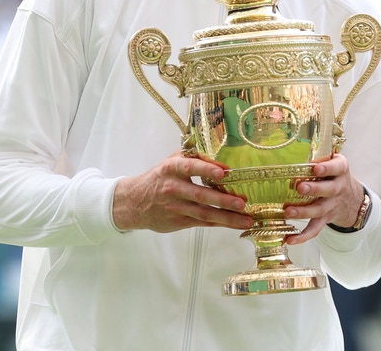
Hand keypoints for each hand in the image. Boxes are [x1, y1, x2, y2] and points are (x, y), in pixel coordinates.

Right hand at [112, 152, 252, 232]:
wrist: (134, 202)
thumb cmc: (159, 178)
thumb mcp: (171, 162)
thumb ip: (193, 157)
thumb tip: (221, 159)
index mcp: (171, 169)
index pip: (190, 167)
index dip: (206, 168)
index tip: (223, 171)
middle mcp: (173, 188)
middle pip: (200, 195)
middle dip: (223, 200)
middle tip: (242, 202)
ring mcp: (176, 207)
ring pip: (204, 213)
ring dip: (226, 217)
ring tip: (245, 218)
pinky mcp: (179, 222)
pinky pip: (202, 222)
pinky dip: (220, 223)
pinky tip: (234, 223)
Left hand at [283, 153, 363, 243]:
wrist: (352, 197)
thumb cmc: (334, 175)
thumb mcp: (334, 161)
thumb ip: (319, 156)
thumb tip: (289, 150)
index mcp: (340, 170)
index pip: (337, 168)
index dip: (327, 168)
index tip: (316, 168)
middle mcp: (338, 188)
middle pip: (329, 190)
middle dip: (314, 190)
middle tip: (300, 188)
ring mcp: (332, 205)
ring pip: (320, 210)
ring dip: (304, 212)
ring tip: (288, 212)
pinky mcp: (326, 218)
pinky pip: (316, 229)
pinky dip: (302, 236)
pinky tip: (289, 239)